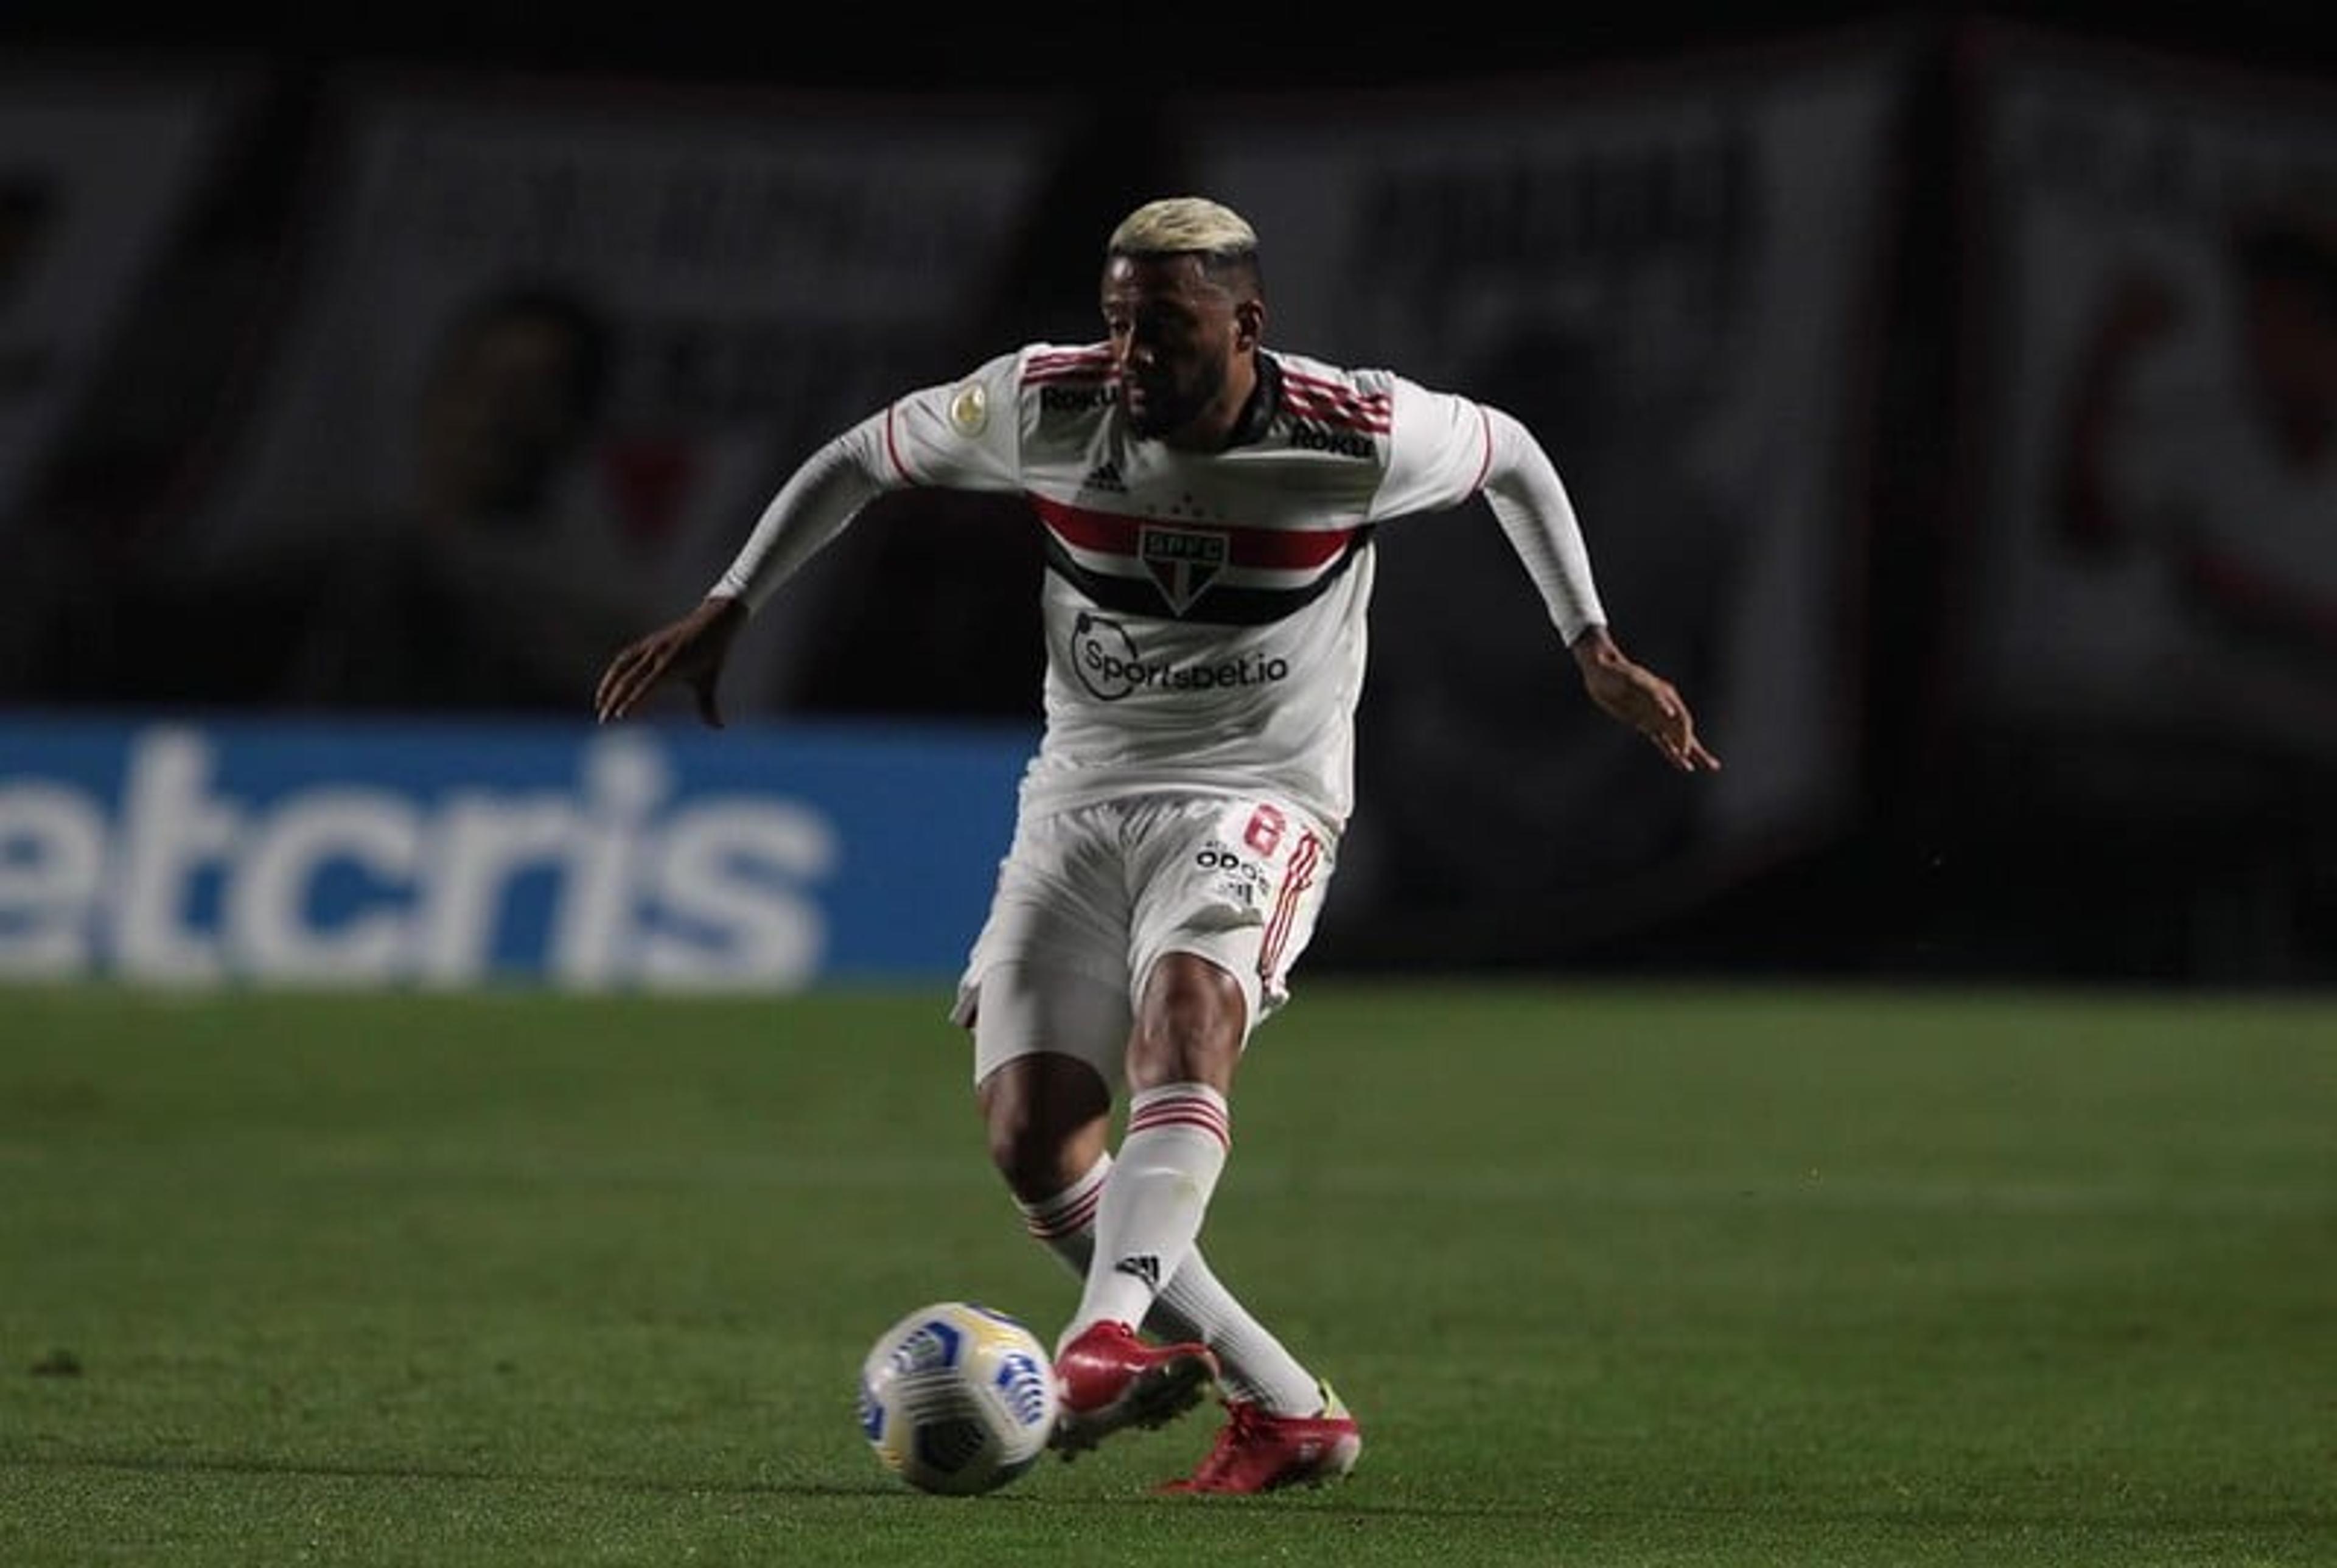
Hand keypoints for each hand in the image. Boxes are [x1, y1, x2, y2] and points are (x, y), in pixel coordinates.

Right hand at [593, 595, 746, 726]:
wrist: (714, 621)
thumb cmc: (713, 654)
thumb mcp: (710, 680)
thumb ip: (708, 706)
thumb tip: (719, 727)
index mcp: (671, 666)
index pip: (645, 687)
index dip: (631, 702)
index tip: (619, 716)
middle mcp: (657, 655)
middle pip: (627, 680)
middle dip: (613, 700)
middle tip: (604, 720)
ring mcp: (650, 646)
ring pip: (620, 667)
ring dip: (607, 686)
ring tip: (599, 703)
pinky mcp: (648, 642)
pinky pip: (625, 657)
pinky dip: (615, 671)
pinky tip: (610, 685)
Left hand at [1570, 627, 1721, 773]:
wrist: (1601, 672)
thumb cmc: (1616, 673)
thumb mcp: (1632, 680)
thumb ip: (1653, 696)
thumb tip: (1671, 713)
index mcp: (1665, 695)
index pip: (1682, 719)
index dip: (1685, 735)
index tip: (1684, 750)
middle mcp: (1664, 707)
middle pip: (1685, 732)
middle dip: (1698, 749)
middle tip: (1712, 765)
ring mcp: (1655, 717)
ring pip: (1677, 739)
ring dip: (1691, 753)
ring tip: (1707, 765)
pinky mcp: (1645, 724)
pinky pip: (1663, 742)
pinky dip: (1672, 753)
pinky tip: (1682, 763)